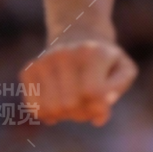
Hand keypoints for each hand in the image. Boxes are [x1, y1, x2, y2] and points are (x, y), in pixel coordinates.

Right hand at [19, 39, 138, 124]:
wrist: (78, 36)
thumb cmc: (106, 61)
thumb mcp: (124, 69)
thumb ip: (117, 89)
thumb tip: (101, 113)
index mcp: (92, 52)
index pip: (92, 92)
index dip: (99, 106)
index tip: (104, 103)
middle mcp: (64, 54)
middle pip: (69, 104)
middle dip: (83, 112)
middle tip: (89, 104)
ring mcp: (43, 61)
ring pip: (50, 109)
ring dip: (66, 115)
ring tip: (75, 103)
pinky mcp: (28, 71)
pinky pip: (35, 108)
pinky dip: (48, 114)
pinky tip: (59, 102)